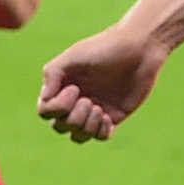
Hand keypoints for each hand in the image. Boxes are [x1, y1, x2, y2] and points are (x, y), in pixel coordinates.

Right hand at [34, 22, 166, 142]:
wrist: (139, 49)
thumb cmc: (104, 48)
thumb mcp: (73, 56)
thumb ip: (52, 74)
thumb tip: (45, 99)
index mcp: (61, 87)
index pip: (46, 112)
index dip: (57, 107)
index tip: (74, 89)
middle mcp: (75, 101)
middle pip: (60, 127)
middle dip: (73, 118)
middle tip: (88, 100)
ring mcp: (94, 110)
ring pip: (78, 136)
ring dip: (86, 127)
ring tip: (99, 109)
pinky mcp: (113, 116)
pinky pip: (100, 137)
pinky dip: (101, 131)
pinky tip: (109, 116)